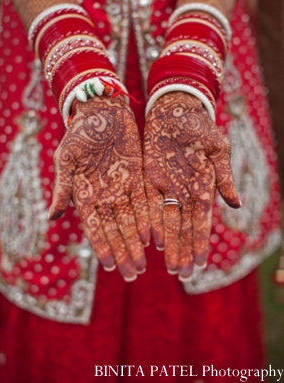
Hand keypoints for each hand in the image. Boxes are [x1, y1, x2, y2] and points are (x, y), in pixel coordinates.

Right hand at [49, 96, 149, 281]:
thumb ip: (63, 188)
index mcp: (85, 193)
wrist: (102, 111)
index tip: (110, 265)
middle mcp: (105, 194)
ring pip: (131, 220)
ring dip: (137, 242)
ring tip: (143, 263)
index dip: (103, 246)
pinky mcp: (138, 176)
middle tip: (132, 273)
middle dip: (124, 251)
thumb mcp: (66, 158)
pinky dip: (148, 219)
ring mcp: (123, 186)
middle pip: (116, 229)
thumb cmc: (79, 133)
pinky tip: (153, 236)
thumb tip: (51, 217)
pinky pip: (145, 201)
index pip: (95, 226)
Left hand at [144, 92, 239, 280]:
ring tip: (168, 265)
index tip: (200, 264)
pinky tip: (151, 240)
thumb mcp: (217, 149)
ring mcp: (166, 186)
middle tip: (181, 274)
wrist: (175, 110)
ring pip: (166, 220)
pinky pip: (149, 204)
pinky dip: (150, 222)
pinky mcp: (149, 178)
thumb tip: (236, 204)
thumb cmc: (200, 127)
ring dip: (168, 243)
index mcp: (202, 186)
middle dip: (183, 250)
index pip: (201, 221)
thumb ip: (223, 176)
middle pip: (183, 227)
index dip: (200, 242)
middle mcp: (183, 191)